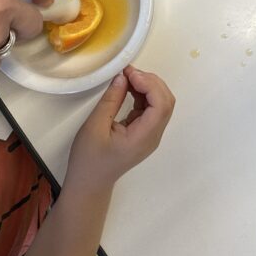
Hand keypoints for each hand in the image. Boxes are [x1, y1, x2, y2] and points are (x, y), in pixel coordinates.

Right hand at [67, 67, 175, 191]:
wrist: (89, 183)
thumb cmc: (89, 160)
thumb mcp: (95, 126)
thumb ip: (111, 100)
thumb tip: (123, 77)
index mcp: (143, 137)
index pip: (161, 106)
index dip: (150, 85)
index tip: (131, 74)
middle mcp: (152, 136)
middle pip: (165, 102)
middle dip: (151, 82)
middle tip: (129, 72)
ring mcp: (150, 135)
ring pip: (160, 104)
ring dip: (147, 87)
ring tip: (127, 77)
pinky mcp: (143, 133)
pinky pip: (150, 109)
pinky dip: (142, 95)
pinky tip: (129, 88)